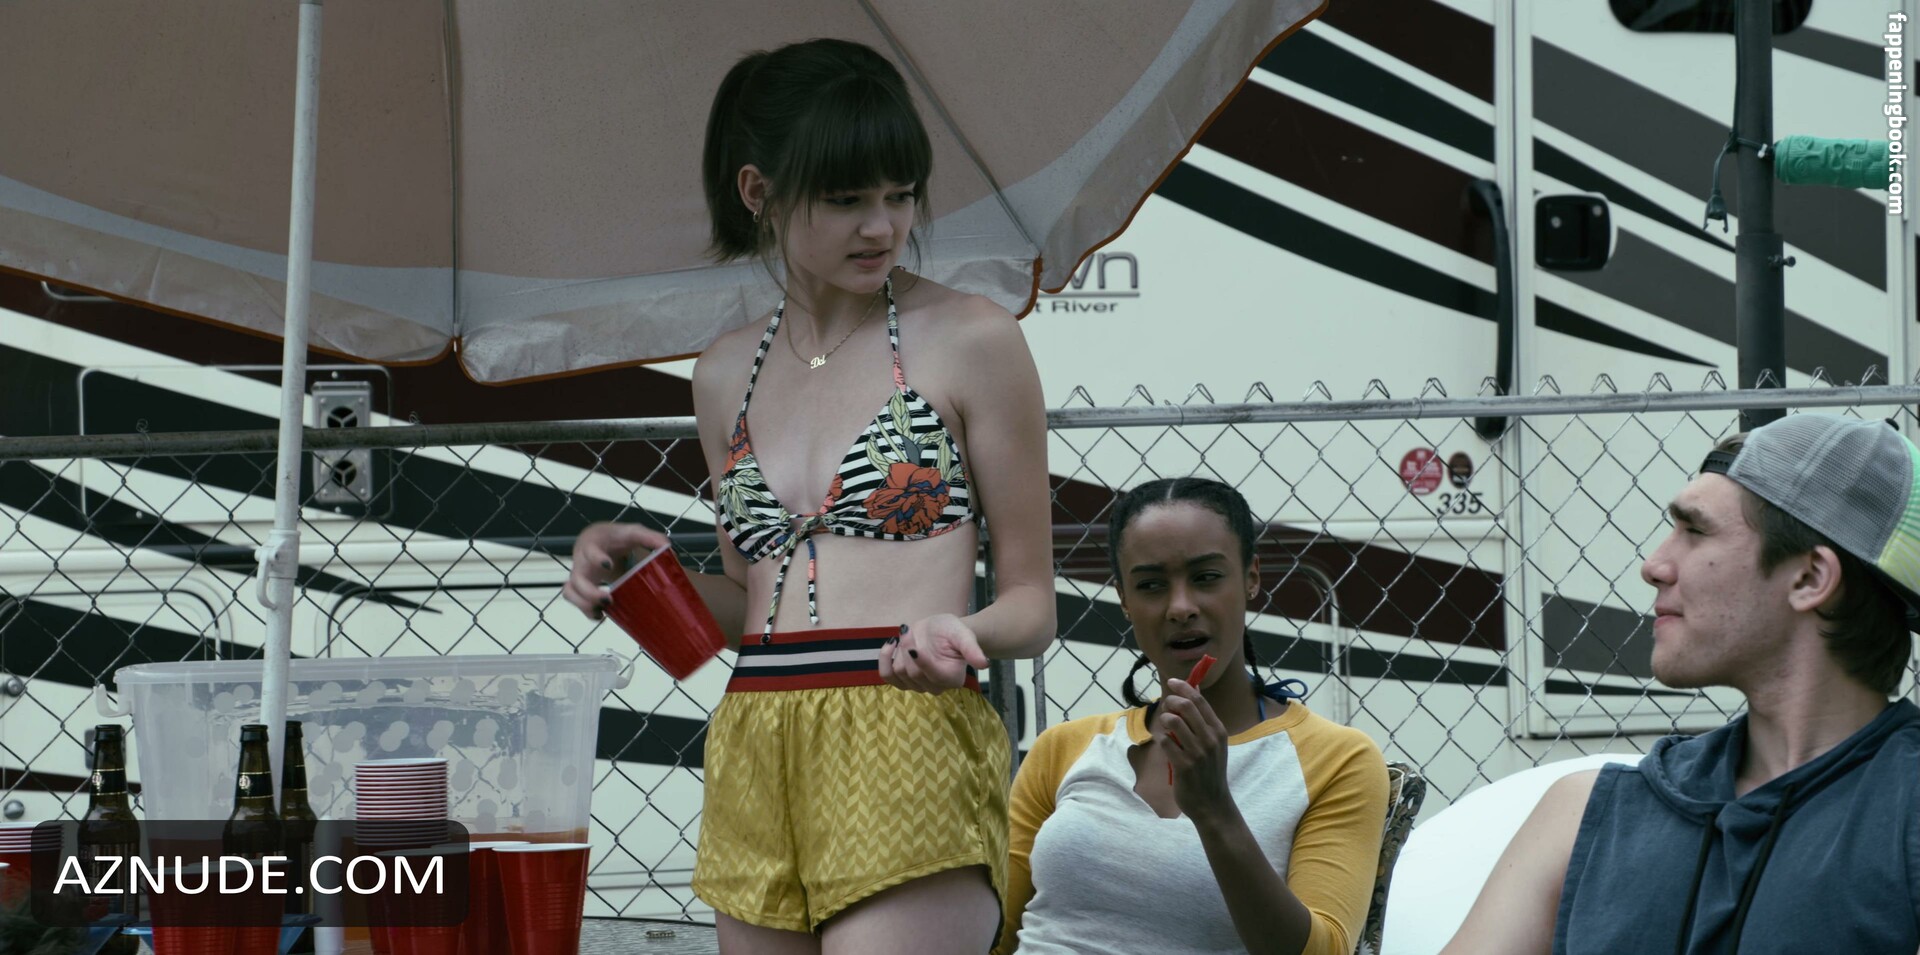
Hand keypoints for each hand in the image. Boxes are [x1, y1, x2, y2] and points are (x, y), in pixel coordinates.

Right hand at [563, 522, 669, 619]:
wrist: (601, 540)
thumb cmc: (615, 537)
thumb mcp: (632, 532)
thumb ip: (649, 538)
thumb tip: (667, 547)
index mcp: (593, 544)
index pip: (589, 550)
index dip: (596, 559)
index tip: (609, 565)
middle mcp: (581, 560)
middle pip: (576, 579)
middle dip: (590, 593)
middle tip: (609, 600)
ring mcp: (579, 574)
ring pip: (570, 592)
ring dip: (584, 605)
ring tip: (602, 612)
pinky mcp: (581, 587)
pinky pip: (575, 601)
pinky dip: (586, 611)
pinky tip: (601, 615)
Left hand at [877, 614, 989, 692]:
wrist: (941, 631)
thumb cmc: (954, 632)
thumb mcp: (964, 635)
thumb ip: (971, 649)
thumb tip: (984, 664)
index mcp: (952, 679)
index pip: (930, 674)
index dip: (920, 658)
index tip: (912, 637)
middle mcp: (935, 687)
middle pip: (911, 673)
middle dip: (908, 647)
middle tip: (910, 628)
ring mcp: (917, 686)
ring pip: (898, 672)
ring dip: (899, 649)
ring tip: (907, 634)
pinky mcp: (902, 681)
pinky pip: (887, 676)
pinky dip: (884, 659)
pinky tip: (890, 644)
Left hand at [1157, 679, 1232, 818]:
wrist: (1212, 804)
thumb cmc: (1210, 771)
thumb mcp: (1214, 744)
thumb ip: (1203, 721)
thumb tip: (1194, 692)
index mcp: (1218, 730)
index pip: (1200, 700)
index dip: (1184, 687)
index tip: (1172, 681)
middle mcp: (1210, 739)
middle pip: (1186, 706)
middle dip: (1170, 701)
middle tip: (1165, 706)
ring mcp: (1197, 752)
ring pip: (1173, 721)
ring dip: (1164, 719)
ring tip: (1165, 726)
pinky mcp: (1184, 765)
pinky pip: (1165, 742)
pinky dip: (1161, 739)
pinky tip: (1165, 745)